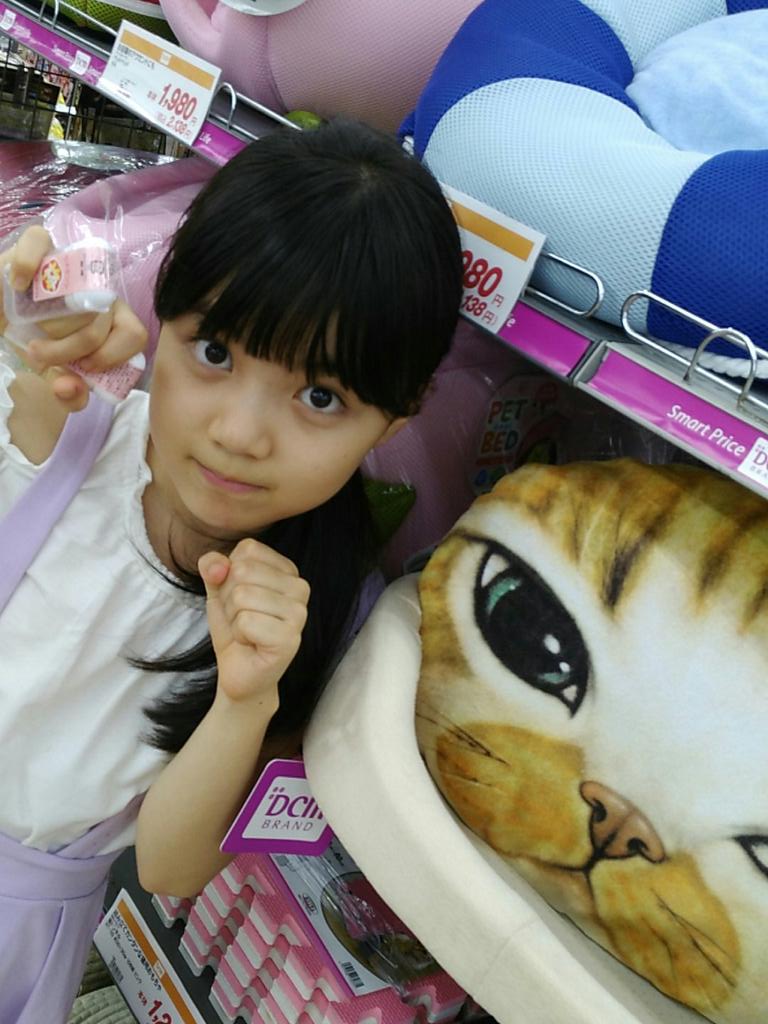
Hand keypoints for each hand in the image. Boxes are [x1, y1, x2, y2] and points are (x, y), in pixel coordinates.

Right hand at [0, 225, 147, 411]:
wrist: (3, 318)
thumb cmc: (35, 341)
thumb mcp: (53, 373)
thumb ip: (68, 391)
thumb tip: (72, 390)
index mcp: (111, 318)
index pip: (134, 334)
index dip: (113, 356)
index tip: (87, 368)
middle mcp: (97, 290)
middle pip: (103, 322)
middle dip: (72, 351)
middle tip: (43, 358)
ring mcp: (70, 266)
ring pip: (78, 292)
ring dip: (53, 330)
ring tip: (31, 343)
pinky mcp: (39, 246)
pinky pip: (39, 241)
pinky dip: (27, 263)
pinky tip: (18, 285)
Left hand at [199, 539, 310, 706]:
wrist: (240, 671)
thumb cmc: (235, 628)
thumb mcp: (218, 589)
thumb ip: (213, 567)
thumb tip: (216, 565)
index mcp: (287, 569)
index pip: (247, 549)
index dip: (229, 574)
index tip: (239, 599)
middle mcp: (300, 587)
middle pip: (242, 571)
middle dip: (228, 598)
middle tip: (241, 619)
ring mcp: (300, 613)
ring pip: (242, 596)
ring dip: (233, 618)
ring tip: (246, 632)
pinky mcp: (290, 638)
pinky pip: (246, 621)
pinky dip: (238, 635)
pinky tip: (251, 644)